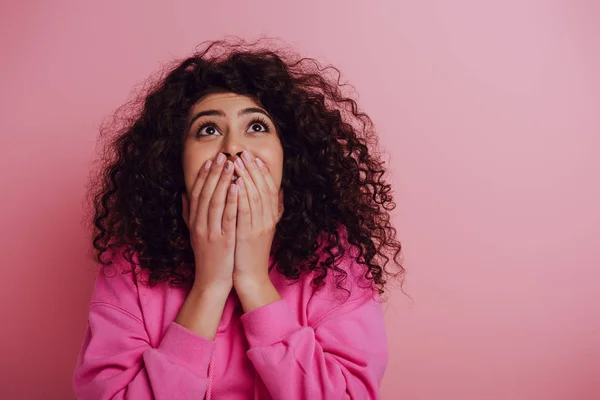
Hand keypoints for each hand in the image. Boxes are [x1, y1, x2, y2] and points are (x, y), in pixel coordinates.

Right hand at [182, 153, 237, 291]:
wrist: (211, 282)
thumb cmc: (208, 257)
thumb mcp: (195, 234)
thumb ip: (190, 214)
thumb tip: (185, 194)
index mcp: (194, 222)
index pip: (197, 194)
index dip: (204, 176)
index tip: (211, 160)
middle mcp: (199, 225)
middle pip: (206, 194)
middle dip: (214, 173)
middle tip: (223, 156)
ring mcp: (210, 232)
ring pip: (215, 202)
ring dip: (223, 181)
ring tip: (231, 165)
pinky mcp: (222, 241)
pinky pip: (227, 217)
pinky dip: (231, 201)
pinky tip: (237, 188)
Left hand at [232, 150, 283, 289]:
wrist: (250, 276)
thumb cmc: (251, 252)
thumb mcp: (264, 229)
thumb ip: (270, 211)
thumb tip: (278, 193)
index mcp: (272, 217)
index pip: (270, 188)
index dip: (263, 172)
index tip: (254, 157)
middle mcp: (268, 219)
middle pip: (263, 188)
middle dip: (253, 169)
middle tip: (243, 153)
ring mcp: (260, 226)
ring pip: (255, 195)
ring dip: (245, 176)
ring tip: (236, 161)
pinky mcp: (249, 234)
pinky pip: (246, 210)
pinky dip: (241, 195)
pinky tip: (235, 183)